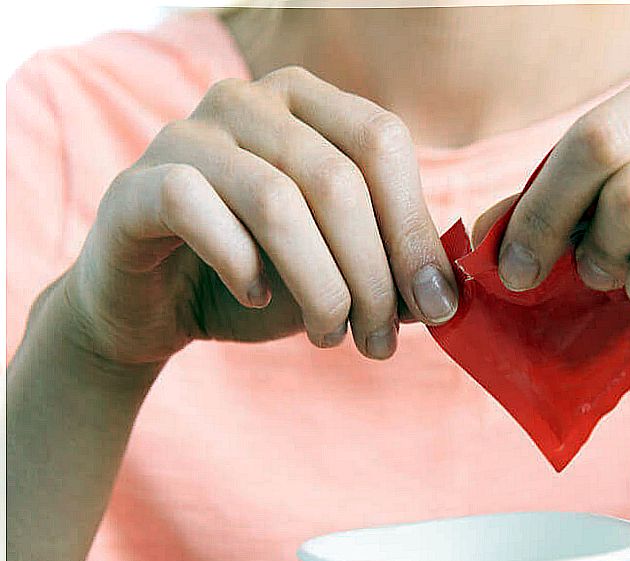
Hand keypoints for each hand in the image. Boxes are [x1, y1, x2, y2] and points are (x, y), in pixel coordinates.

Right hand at [63, 66, 457, 365]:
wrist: (156, 303)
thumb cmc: (260, 276)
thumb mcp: (339, 271)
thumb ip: (390, 268)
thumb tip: (444, 293)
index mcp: (308, 103)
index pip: (381, 142)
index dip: (414, 228)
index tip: (436, 304)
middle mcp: (248, 101)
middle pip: (336, 180)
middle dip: (372, 275)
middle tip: (380, 340)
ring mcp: (187, 134)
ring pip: (276, 201)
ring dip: (318, 285)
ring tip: (330, 334)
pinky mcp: (136, 183)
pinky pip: (198, 211)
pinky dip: (240, 265)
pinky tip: (256, 298)